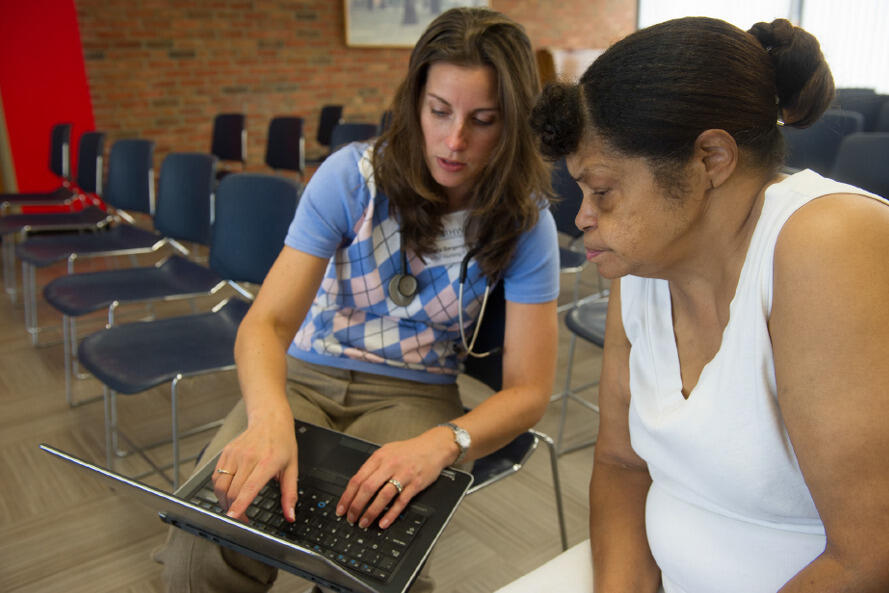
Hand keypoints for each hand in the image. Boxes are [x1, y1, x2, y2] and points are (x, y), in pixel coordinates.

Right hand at [211, 411, 298, 522]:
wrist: (270, 420)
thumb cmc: (282, 443)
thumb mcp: (292, 468)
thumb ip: (290, 494)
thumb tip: (290, 515)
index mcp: (267, 462)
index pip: (249, 487)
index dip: (240, 504)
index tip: (233, 518)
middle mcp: (248, 457)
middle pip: (232, 491)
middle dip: (233, 510)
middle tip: (241, 519)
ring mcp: (234, 454)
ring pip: (220, 486)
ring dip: (223, 501)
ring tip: (232, 508)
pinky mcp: (226, 452)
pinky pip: (216, 476)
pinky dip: (219, 489)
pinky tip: (228, 493)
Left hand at [336, 427, 454, 528]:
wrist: (434, 447)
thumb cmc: (409, 451)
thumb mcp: (387, 451)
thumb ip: (373, 466)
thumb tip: (356, 487)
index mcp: (379, 457)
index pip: (358, 478)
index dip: (347, 496)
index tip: (341, 508)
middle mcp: (390, 465)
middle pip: (367, 488)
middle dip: (356, 506)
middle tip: (350, 518)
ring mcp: (403, 475)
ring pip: (383, 496)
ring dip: (371, 512)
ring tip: (364, 523)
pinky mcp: (416, 484)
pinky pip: (401, 502)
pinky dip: (390, 514)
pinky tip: (383, 522)